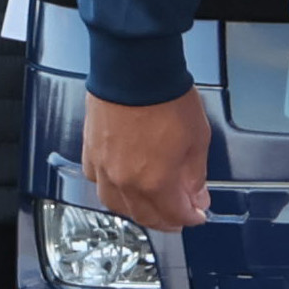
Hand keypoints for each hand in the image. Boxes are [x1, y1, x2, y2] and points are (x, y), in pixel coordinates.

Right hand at [83, 88, 211, 231]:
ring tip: (153, 204)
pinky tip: (125, 184)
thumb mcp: (197, 139)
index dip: (191, 218)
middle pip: (145, 216)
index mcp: (155, 182)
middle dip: (166, 219)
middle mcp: (125, 181)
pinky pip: (99, 183)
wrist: (134, 69)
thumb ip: (195, 175)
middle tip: (179, 213)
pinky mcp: (89, 152)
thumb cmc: (165, 98)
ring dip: (138, 209)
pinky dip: (114, 190)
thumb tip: (196, 195)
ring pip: (118, 205)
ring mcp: (103, 168)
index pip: (175, 216)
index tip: (199, 213)